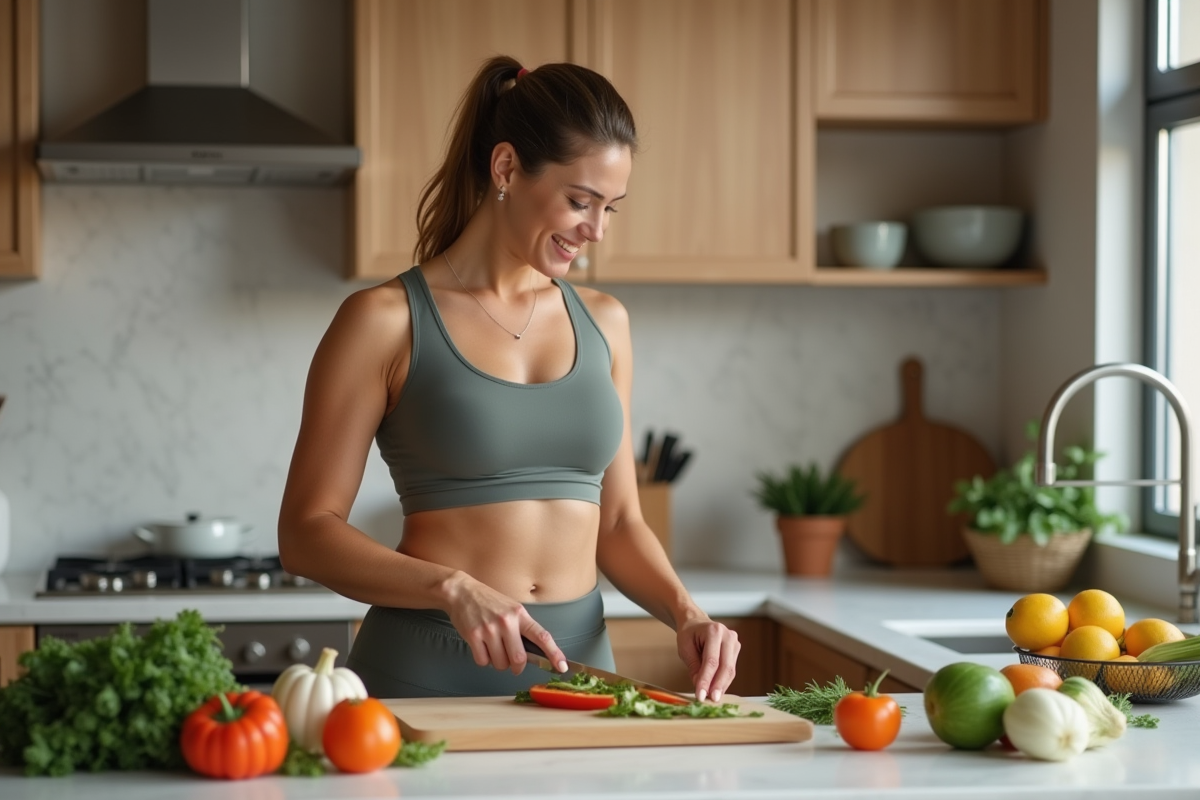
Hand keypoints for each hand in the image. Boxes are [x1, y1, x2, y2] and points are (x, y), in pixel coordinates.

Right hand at [443, 574, 569, 674]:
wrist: (463, 592)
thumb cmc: (489, 602)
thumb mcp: (512, 609)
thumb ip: (522, 628)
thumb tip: (533, 653)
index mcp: (520, 614)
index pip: (542, 636)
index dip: (554, 653)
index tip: (562, 666)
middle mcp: (506, 622)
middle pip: (519, 658)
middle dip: (517, 667)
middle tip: (514, 665)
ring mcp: (489, 629)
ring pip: (500, 663)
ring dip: (498, 662)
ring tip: (493, 648)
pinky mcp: (473, 636)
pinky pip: (483, 661)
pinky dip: (483, 659)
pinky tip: (481, 647)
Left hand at [678, 617, 739, 702]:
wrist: (696, 622)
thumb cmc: (689, 634)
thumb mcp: (685, 648)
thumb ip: (693, 667)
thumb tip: (701, 687)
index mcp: (714, 631)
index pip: (711, 660)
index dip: (706, 680)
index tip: (700, 695)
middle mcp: (728, 635)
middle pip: (725, 666)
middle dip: (717, 686)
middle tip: (711, 700)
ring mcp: (735, 643)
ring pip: (730, 670)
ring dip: (721, 686)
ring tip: (712, 698)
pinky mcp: (736, 651)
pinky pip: (731, 670)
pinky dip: (723, 681)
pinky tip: (716, 690)